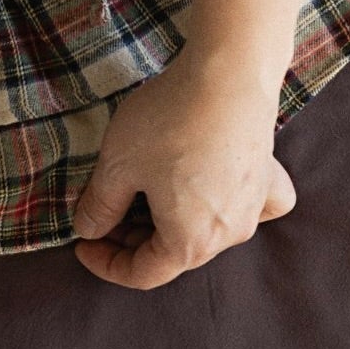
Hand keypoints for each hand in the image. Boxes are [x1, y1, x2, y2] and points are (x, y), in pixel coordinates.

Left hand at [70, 45, 296, 288]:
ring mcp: (255, 208)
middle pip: (174, 253)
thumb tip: (89, 229)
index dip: (106, 263)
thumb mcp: (117, 166)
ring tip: (139, 189)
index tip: (81, 243)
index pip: (142, 274)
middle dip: (133, 238)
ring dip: (167, 219)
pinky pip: (248, 207)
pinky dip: (222, 204)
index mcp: (190, 243)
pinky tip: (208, 187)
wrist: (228, 74)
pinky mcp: (268, 177)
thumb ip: (100, 205)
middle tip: (103, 209)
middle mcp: (230, 235)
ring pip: (204, 230)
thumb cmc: (168, 124)